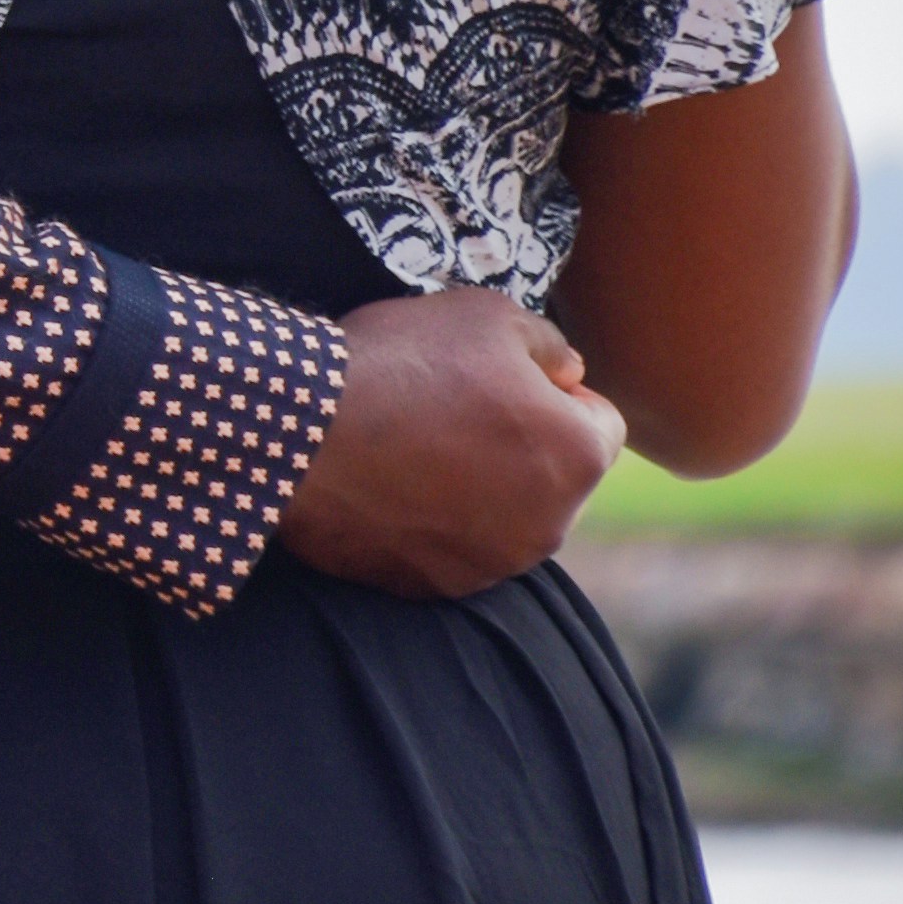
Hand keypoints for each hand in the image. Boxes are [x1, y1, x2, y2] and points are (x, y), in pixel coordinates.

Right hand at [280, 288, 624, 599]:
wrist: (301, 429)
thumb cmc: (403, 362)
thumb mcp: (489, 315)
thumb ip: (550, 345)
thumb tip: (570, 372)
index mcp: (580, 456)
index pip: (601, 421)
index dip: (556, 391)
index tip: (502, 377)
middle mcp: (551, 527)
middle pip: (554, 478)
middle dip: (522, 448)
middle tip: (453, 409)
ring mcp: (489, 566)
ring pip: (504, 518)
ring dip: (477, 489)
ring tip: (414, 446)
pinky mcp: (431, 587)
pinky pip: (447, 549)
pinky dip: (429, 522)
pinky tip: (387, 483)